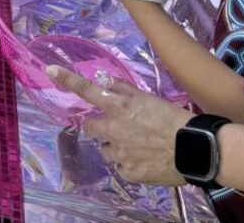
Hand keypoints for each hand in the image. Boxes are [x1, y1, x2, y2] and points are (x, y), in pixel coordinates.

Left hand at [48, 65, 190, 185]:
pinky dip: (127, 162)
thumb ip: (122, 90)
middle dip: (97, 125)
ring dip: (114, 145)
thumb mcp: (148, 98)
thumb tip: (104, 80)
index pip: (86, 90)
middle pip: (90, 126)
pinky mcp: (127, 172)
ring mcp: (118, 153)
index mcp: (118, 107)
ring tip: (137, 144)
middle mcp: (112, 129)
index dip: (67, 79)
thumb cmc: (172, 119)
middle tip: (116, 126)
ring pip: (105, 148)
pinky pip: (119, 166)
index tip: (50, 70)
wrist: (193, 150)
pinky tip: (143, 158)